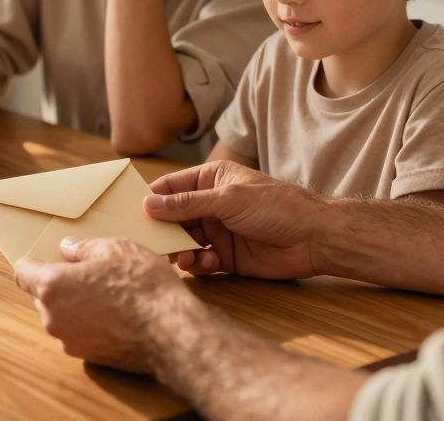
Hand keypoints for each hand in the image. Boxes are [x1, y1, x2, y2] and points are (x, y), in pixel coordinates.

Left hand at [14, 237, 191, 373]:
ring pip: (62, 316)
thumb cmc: (142, 287)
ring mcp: (70, 341)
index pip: (22, 273)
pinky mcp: (88, 358)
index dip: (33, 264)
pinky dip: (90, 324)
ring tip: (108, 293)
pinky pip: (80, 334)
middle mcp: (53, 317)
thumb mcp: (115, 249)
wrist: (171, 332)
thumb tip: (69, 249)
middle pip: (42, 296)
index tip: (45, 259)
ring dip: (75, 305)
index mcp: (53, 286)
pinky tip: (116, 314)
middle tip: (88, 272)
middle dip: (59, 284)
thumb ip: (84, 248)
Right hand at [145, 160, 327, 280]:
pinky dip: (197, 265)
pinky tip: (205, 264)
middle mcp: (210, 205)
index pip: (170, 187)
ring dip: (179, 251)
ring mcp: (217, 231)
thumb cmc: (277, 207)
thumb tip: (148, 205)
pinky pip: (200, 262)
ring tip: (184, 258)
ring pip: (183, 242)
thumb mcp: (228, 199)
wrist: (315, 239)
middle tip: (152, 244)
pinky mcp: (226, 257)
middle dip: (162, 231)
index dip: (150, 200)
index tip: (128, 214)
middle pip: (172, 218)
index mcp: (210, 179)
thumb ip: (187, 204)